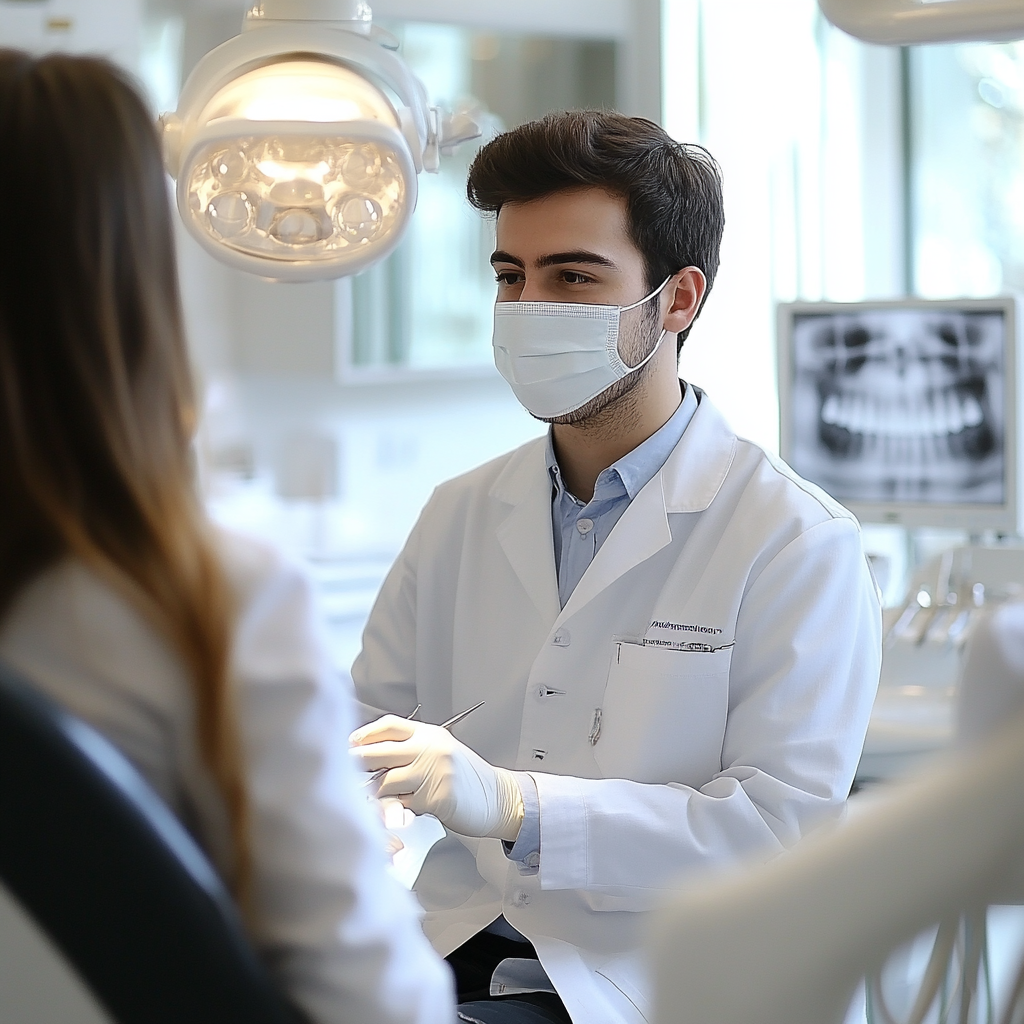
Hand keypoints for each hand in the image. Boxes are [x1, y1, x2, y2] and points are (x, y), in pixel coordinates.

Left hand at [350, 716, 523, 840]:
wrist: (499, 797)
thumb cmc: (467, 779)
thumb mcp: (441, 753)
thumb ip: (412, 751)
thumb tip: (371, 755)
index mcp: (429, 734)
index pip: (389, 726)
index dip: (364, 735)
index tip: (349, 745)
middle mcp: (430, 748)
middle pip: (379, 751)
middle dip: (357, 764)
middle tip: (344, 772)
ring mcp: (433, 772)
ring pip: (384, 781)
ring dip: (372, 793)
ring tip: (367, 799)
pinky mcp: (435, 797)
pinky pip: (400, 805)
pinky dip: (393, 811)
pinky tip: (395, 812)